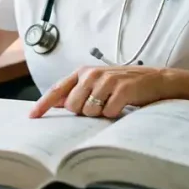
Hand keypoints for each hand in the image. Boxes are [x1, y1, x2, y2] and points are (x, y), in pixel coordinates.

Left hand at [29, 65, 169, 118]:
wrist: (156, 80)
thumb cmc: (124, 85)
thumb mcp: (99, 83)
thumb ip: (78, 91)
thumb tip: (57, 104)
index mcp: (83, 72)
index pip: (58, 89)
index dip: (43, 104)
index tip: (32, 116)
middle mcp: (92, 74)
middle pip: (73, 106)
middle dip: (84, 112)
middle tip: (101, 105)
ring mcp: (107, 81)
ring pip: (89, 112)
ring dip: (100, 114)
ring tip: (113, 103)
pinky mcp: (121, 90)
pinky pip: (107, 113)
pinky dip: (114, 114)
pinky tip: (122, 106)